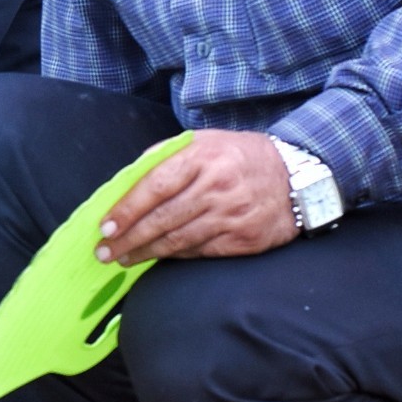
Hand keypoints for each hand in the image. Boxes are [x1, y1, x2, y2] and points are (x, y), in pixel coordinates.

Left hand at [96, 129, 296, 265]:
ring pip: (178, 240)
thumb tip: (125, 185)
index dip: (127, 209)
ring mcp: (233, 215)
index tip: (105, 226)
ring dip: (145, 252)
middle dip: (128, 238)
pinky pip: (200, 251)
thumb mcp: (203, 143)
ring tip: (123, 258)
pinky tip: (156, 258)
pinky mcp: (244, 239)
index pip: (155, 186)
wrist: (298, 176)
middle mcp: (218, 186)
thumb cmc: (238, 157)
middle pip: (163, 218)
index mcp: (203, 157)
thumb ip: (164, 159)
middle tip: (103, 252)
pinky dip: (175, 256)